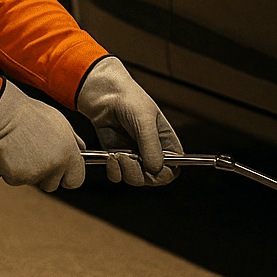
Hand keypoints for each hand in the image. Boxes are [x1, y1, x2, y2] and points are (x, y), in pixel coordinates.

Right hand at [0, 80, 86, 191]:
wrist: (3, 114)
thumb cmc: (30, 115)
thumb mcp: (60, 122)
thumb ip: (72, 141)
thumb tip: (80, 151)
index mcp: (68, 153)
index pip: (76, 180)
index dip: (68, 177)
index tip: (62, 172)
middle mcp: (54, 166)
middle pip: (53, 185)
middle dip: (46, 176)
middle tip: (36, 157)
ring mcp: (35, 174)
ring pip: (33, 181)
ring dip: (29, 171)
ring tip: (22, 149)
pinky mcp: (16, 178)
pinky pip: (16, 179)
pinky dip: (13, 170)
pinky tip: (11, 152)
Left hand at [76, 56, 183, 185]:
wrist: (104, 96)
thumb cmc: (129, 100)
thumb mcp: (144, 119)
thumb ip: (150, 144)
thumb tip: (155, 168)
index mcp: (166, 143)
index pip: (172, 170)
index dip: (163, 174)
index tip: (151, 168)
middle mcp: (152, 153)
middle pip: (153, 179)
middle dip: (139, 173)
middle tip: (128, 158)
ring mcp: (134, 157)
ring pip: (135, 180)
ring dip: (125, 171)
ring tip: (118, 154)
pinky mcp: (118, 159)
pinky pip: (118, 176)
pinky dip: (113, 171)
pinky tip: (110, 157)